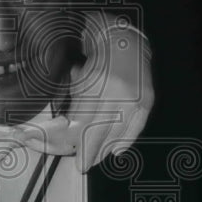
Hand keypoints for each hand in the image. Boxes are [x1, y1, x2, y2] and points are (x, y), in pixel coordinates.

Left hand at [0, 14, 152, 171]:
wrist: (125, 37)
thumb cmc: (99, 53)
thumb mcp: (80, 76)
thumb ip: (75, 102)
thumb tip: (66, 129)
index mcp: (95, 87)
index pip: (76, 126)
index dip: (63, 141)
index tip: (55, 147)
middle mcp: (116, 95)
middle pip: (95, 136)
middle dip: (84, 153)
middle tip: (80, 164)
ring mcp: (134, 100)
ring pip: (114, 137)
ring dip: (101, 151)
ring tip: (94, 158)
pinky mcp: (146, 102)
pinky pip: (134, 130)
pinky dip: (123, 143)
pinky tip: (115, 151)